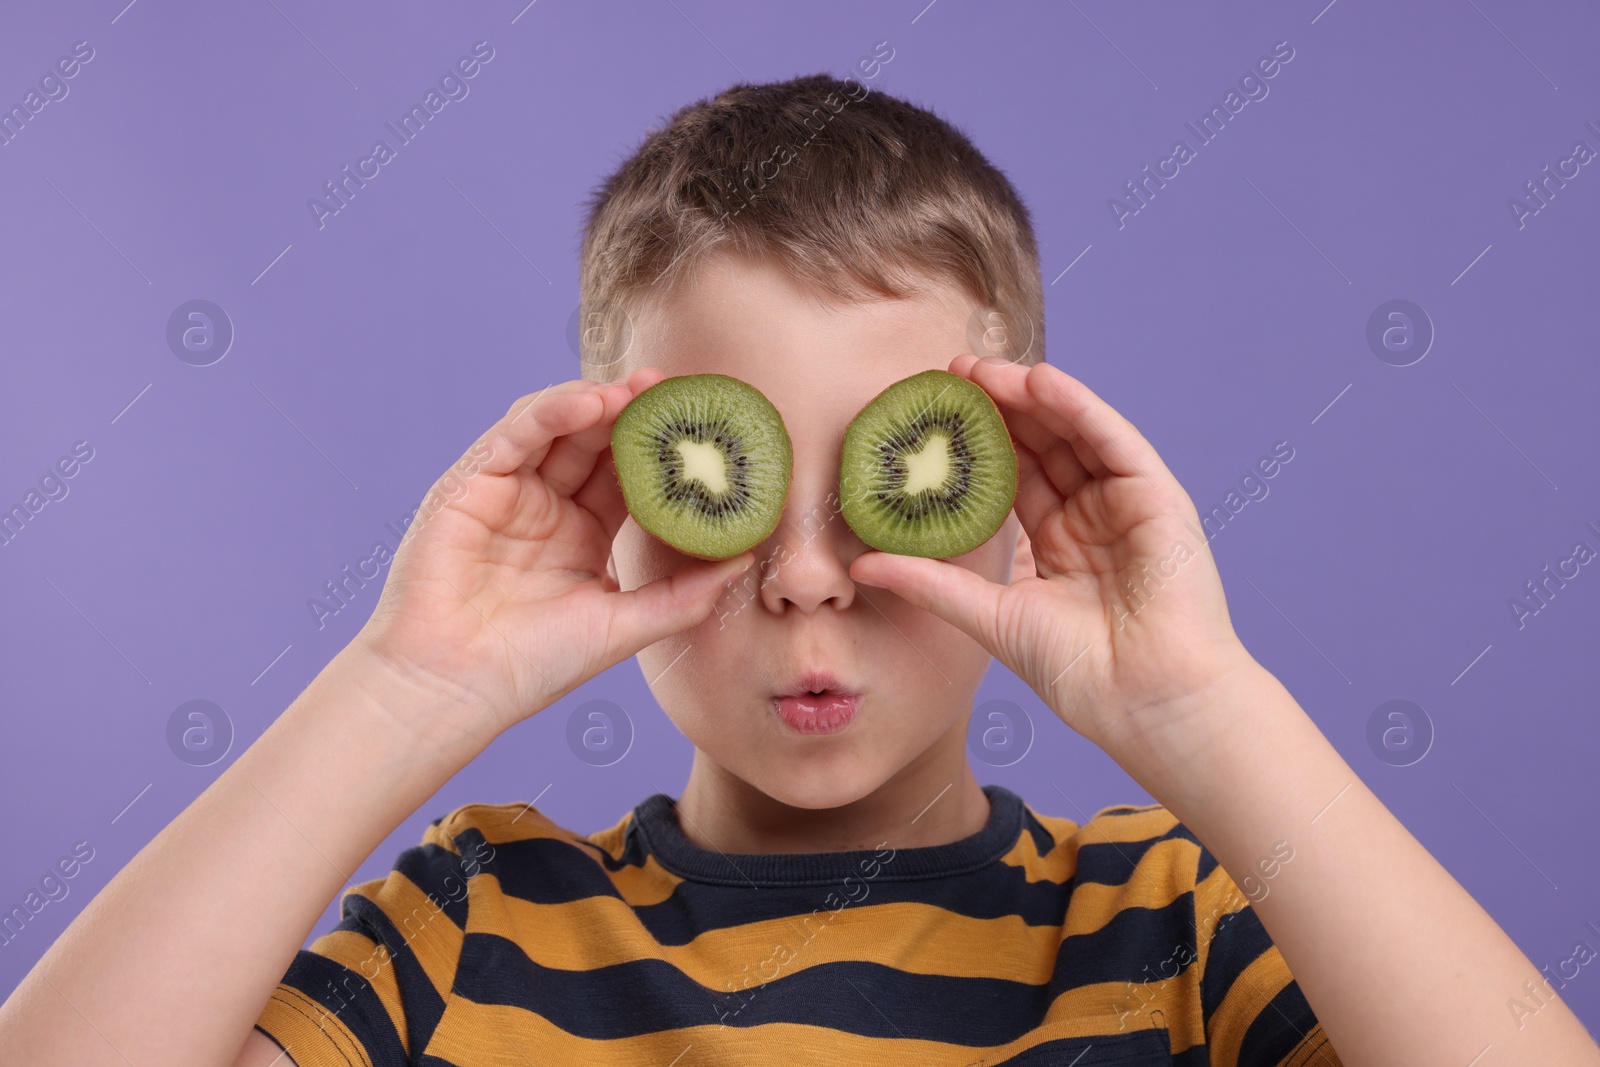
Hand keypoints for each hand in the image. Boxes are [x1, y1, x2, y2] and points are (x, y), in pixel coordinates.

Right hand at [351, 370, 756, 756]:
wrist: (456, 688)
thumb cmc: (533, 666)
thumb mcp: (625, 626)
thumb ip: (684, 594)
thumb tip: (746, 561)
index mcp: (583, 533)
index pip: (630, 475)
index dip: (663, 449)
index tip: (705, 428)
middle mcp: (546, 505)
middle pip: (596, 441)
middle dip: (635, 411)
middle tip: (676, 390)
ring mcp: (508, 492)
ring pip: (556, 426)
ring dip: (598, 402)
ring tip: (641, 391)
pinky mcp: (469, 485)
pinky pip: (515, 436)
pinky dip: (551, 411)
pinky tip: (590, 402)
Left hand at [849, 355, 1255, 758]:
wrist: (1146, 703)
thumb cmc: (1080, 674)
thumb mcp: (990, 617)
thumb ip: (932, 583)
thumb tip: (861, 567)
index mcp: (1056, 543)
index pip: (1010, 477)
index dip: (972, 444)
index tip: (929, 415)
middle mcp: (1092, 516)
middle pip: (1040, 445)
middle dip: (996, 407)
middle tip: (948, 374)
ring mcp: (1126, 504)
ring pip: (1074, 433)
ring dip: (1030, 395)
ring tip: (981, 368)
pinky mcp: (1158, 498)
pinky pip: (1114, 441)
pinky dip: (1080, 408)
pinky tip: (1042, 382)